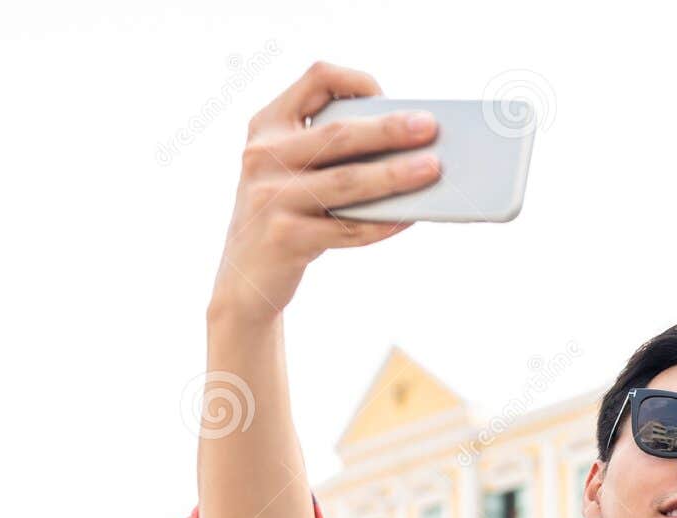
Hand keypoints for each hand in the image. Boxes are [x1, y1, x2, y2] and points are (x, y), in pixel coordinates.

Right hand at [209, 61, 441, 322]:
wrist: (245, 279)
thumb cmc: (285, 215)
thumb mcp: (291, 170)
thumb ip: (329, 150)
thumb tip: (405, 145)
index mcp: (267, 125)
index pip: (316, 80)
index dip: (358, 81)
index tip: (390, 97)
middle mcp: (262, 155)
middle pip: (339, 134)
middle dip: (390, 129)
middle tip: (430, 128)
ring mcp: (270, 197)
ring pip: (347, 181)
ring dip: (395, 175)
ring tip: (432, 170)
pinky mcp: (284, 238)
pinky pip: (347, 228)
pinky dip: (383, 223)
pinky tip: (408, 218)